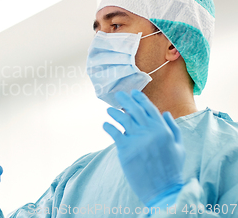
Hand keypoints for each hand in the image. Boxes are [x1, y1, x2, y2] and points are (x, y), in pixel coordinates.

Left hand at [103, 90, 184, 206]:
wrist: (163, 190)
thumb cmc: (171, 169)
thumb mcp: (179, 147)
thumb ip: (173, 128)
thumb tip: (165, 113)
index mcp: (163, 130)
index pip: (149, 108)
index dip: (140, 99)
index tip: (133, 93)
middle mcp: (150, 131)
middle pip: (134, 110)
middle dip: (125, 100)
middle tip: (118, 95)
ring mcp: (137, 139)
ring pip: (123, 119)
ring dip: (114, 112)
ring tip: (109, 110)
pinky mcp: (126, 149)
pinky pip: (114, 133)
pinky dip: (108, 126)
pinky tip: (105, 124)